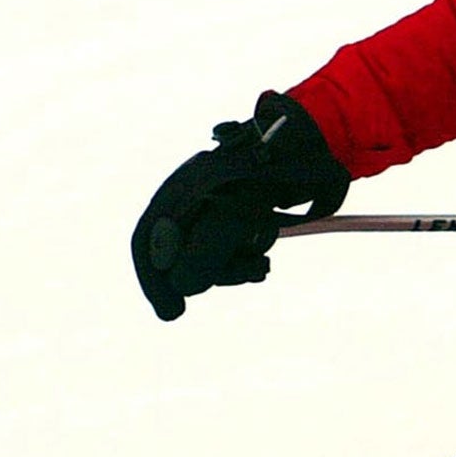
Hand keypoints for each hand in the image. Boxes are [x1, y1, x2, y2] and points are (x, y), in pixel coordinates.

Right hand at [131, 92, 350, 320]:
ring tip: (264, 246)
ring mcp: (217, 208)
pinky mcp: (243, 214)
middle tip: (248, 267)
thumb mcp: (231, 217)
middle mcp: (191, 201)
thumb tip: (183, 285)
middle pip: (182, 258)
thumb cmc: (267, 176)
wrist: (308, 143)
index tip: (174, 312)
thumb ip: (201, 255)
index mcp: (177, 193)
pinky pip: (237, 250)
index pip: (147, 244)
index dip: (154, 280)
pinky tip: (268, 241)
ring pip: (214, 258)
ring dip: (239, 261)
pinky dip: (251, 252)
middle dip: (216, 270)